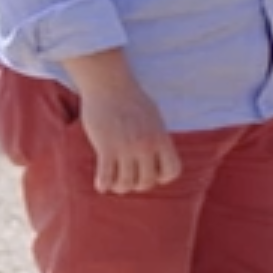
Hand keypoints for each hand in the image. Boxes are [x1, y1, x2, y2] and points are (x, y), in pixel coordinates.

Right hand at [76, 76, 179, 193]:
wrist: (108, 84)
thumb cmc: (131, 99)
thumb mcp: (154, 118)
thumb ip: (158, 137)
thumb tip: (160, 155)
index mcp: (161, 138)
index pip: (172, 171)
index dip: (161, 177)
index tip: (150, 172)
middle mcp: (146, 145)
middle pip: (147, 182)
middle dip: (137, 184)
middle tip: (127, 179)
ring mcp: (126, 147)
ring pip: (126, 183)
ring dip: (119, 187)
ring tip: (113, 183)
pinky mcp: (106, 147)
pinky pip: (106, 177)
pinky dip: (103, 185)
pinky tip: (100, 185)